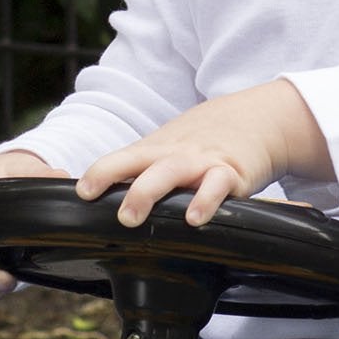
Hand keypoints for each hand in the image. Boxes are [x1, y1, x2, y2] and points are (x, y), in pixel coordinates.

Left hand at [74, 80, 330, 226]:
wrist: (255, 119)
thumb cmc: (204, 142)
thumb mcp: (169, 150)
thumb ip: (142, 172)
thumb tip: (107, 203)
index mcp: (155, 151)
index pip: (121, 159)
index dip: (100, 174)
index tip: (82, 192)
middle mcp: (173, 155)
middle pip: (141, 164)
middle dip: (122, 186)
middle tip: (111, 211)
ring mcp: (200, 162)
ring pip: (171, 173)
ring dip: (149, 192)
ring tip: (134, 217)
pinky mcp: (231, 173)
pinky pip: (216, 186)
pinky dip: (205, 201)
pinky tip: (195, 219)